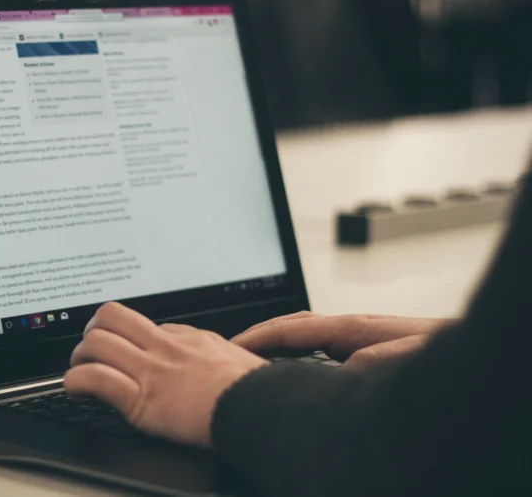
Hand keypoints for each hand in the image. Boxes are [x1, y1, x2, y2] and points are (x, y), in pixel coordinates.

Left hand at [64, 302, 266, 447]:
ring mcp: (151, 370)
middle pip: (111, 316)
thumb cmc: (254, 389)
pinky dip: (76, 382)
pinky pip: (95, 379)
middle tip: (90, 349)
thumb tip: (203, 349)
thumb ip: (211, 351)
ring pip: (96, 342)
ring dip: (80, 357)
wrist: (259, 408)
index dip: (127, 337)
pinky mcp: (142, 399)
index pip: (144, 325)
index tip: (122, 349)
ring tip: (79, 371)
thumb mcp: (236, 356)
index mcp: (188, 338)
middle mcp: (164, 347)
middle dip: (92, 331)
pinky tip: (75, 390)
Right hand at [232, 311, 453, 367]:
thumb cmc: (447, 353)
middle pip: (294, 329)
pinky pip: (321, 355)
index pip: (294, 329)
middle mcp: (352, 331)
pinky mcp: (367, 354)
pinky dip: (299, 361)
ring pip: (306, 341)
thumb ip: (369, 361)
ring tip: (253, 364)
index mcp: (354, 328)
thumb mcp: (407, 358)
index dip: (259, 336)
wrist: (472, 352)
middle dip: (261, 338)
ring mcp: (358, 340)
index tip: (232, 345)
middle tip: (232, 353)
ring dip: (278, 349)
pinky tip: (296, 376)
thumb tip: (334, 371)